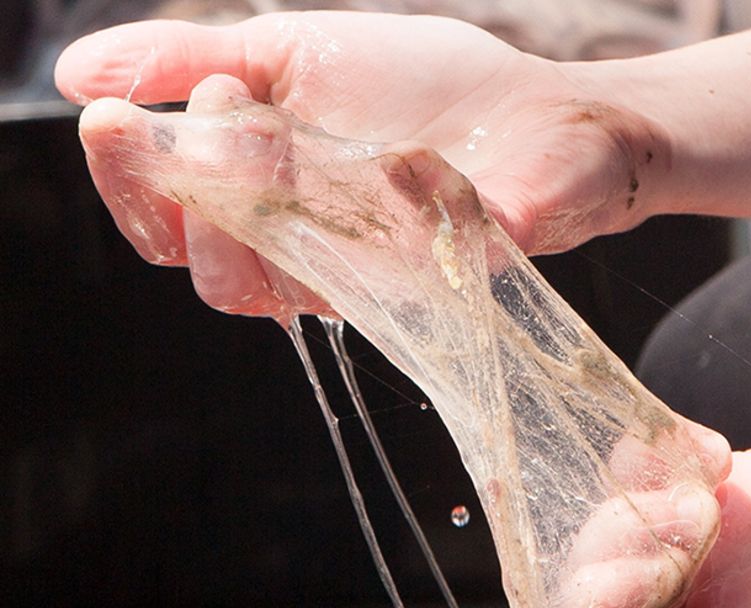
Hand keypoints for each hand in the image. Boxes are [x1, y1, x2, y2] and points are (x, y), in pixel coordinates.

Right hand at [56, 12, 667, 315]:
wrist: (550, 103)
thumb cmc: (424, 86)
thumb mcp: (294, 52)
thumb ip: (191, 59)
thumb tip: (75, 75)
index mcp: (266, 214)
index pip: (174, 229)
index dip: (132, 190)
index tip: (111, 120)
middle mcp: (317, 264)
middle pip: (224, 279)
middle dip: (200, 197)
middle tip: (223, 112)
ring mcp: (388, 282)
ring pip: (301, 287)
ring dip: (275, 207)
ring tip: (273, 125)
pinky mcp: (465, 279)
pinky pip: (421, 267)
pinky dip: (408, 204)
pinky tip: (403, 154)